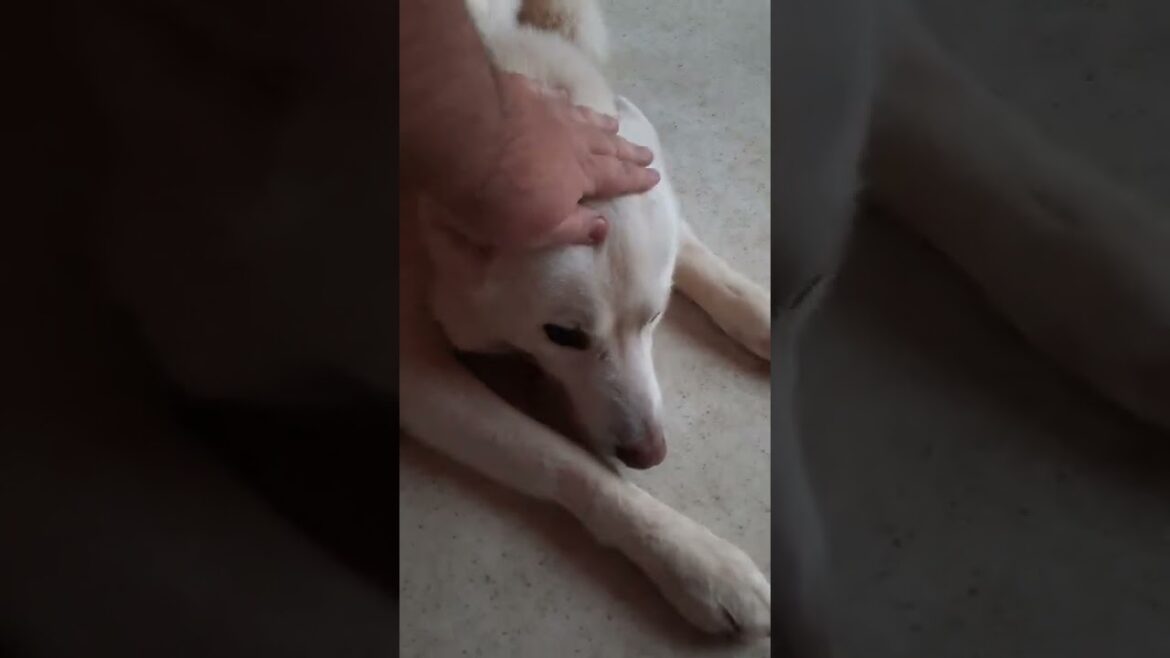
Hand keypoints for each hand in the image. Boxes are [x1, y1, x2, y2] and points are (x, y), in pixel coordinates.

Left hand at [449, 73, 660, 249]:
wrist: (463, 137)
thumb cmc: (499, 197)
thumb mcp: (538, 230)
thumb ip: (574, 227)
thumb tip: (606, 226)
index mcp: (580, 175)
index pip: (616, 179)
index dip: (635, 180)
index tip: (655, 176)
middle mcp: (572, 139)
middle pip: (606, 145)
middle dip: (627, 151)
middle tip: (647, 152)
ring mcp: (547, 111)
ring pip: (583, 117)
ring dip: (601, 123)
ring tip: (615, 123)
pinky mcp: (521, 92)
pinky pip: (550, 95)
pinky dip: (562, 99)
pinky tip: (564, 98)